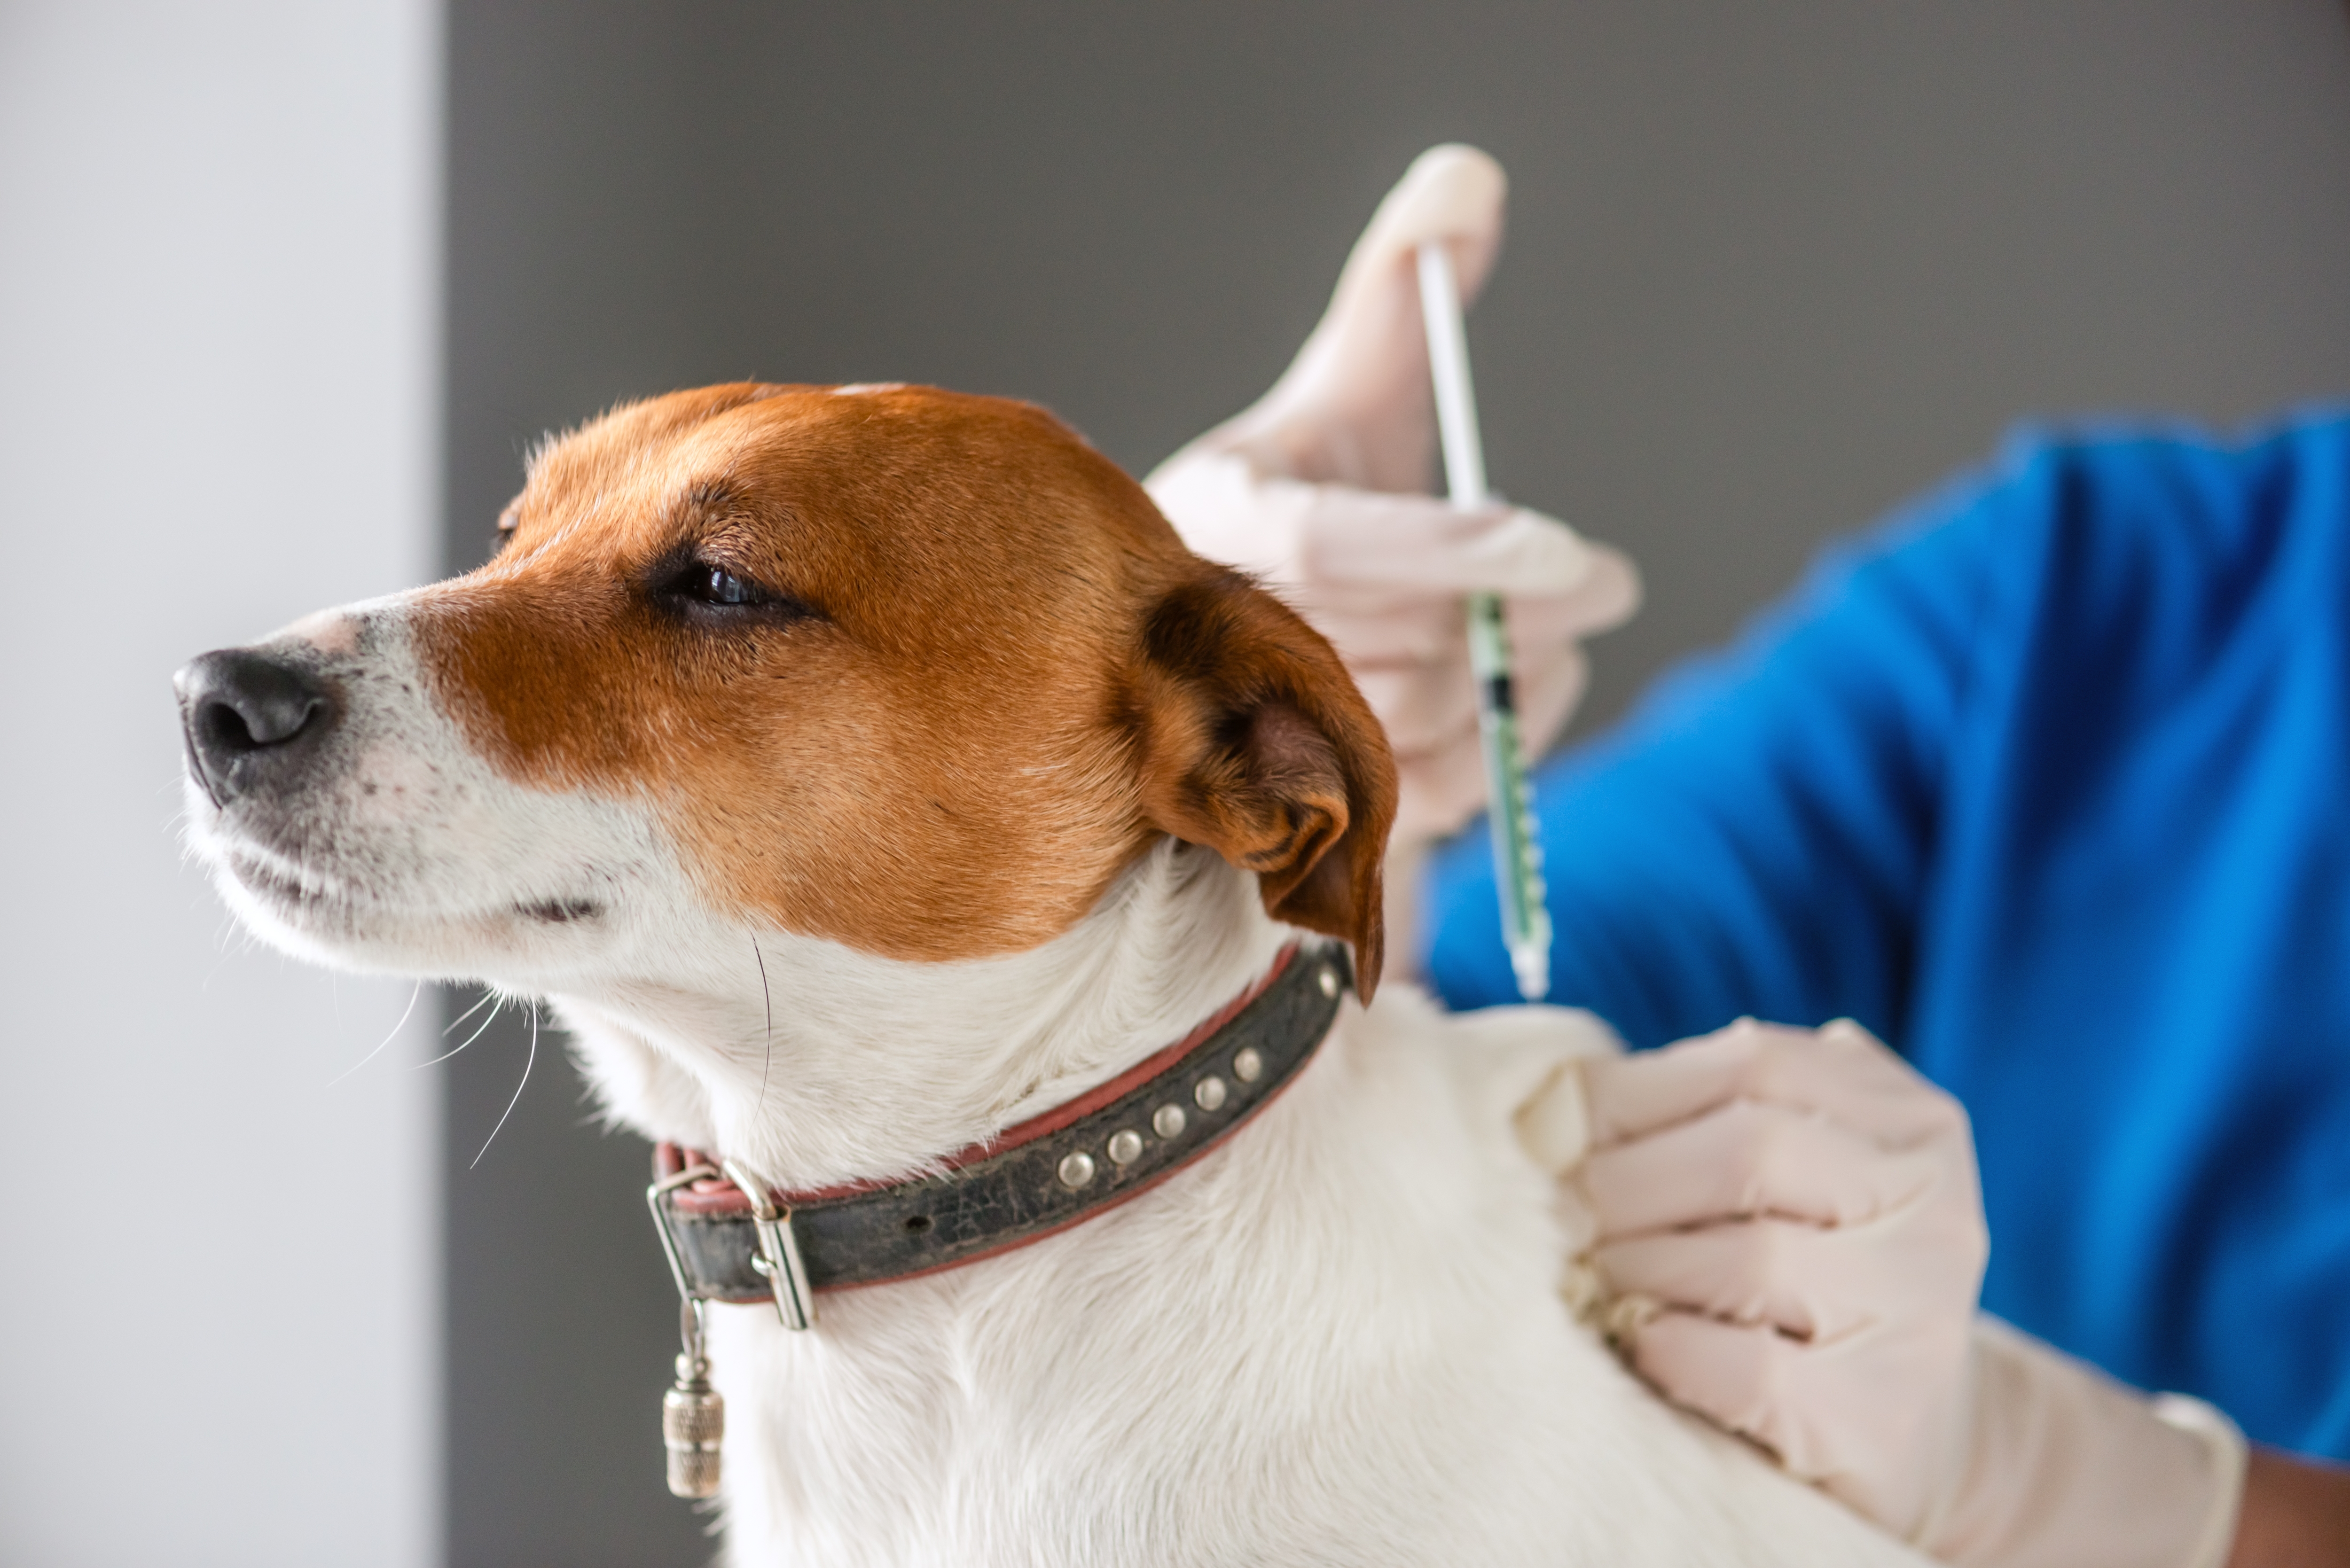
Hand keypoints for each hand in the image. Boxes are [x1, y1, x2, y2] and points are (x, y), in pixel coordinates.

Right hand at [1146, 144, 1636, 848]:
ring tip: (1561, 630)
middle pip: (1398, 644)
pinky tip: (1523, 690)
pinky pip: (1429, 793)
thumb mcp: (1348, 386)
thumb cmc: (1309, 494)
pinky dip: (1504, 744)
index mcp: (1220, 515)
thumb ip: (1400, 284)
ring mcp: (1255, 728)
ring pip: (1420, 721)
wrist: (1253, 641)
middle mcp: (1217, 631)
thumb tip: (1468, 177)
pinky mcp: (1307, 801)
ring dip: (1522, 676)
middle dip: (1522, 613)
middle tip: (1605, 581)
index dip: (1454, 548)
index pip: (1334, 544)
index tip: (1570, 547)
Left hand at [1578, 1017, 2245, 1565]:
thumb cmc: (1805, 1271)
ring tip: (1603, 1276)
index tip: (1562, 1127)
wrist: (1899, 1429)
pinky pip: (1748, 1370)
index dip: (1636, 1089)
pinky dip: (1670, 1348)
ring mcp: (1920, 1317)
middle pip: (1751, 1153)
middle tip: (1570, 1211)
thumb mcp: (1791, 1168)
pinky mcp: (1879, 1416)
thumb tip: (1562, 1099)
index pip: (1757, 1063)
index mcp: (1914, 1123)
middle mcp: (1936, 1211)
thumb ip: (1712, 1109)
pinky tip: (1645, 1340)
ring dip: (1639, 1266)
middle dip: (1630, 1180)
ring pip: (1747, 1260)